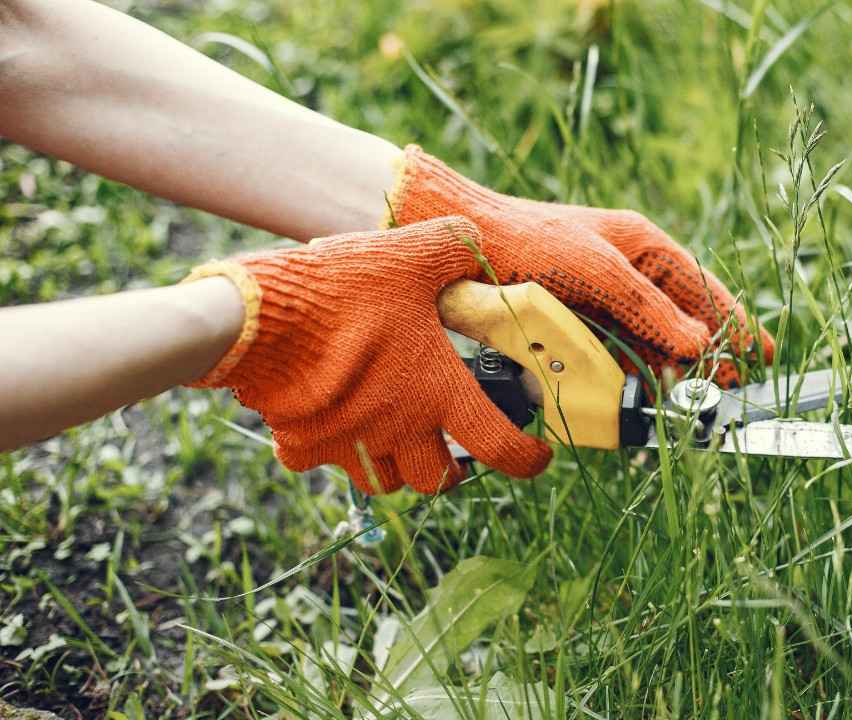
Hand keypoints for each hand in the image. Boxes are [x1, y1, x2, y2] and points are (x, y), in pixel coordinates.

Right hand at [186, 218, 550, 494]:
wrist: (257, 318)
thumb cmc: (343, 290)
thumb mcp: (411, 254)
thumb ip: (453, 248)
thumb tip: (472, 242)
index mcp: (439, 393)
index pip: (500, 448)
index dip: (526, 460)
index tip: (535, 459)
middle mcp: (398, 430)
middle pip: (436, 480)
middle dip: (449, 470)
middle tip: (451, 446)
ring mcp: (348, 444)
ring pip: (383, 482)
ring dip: (394, 466)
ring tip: (393, 435)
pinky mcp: (301, 443)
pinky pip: (318, 461)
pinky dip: (326, 450)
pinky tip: (327, 419)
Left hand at [386, 146, 774, 384]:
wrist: (459, 246)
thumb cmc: (529, 242)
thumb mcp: (595, 270)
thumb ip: (647, 308)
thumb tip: (698, 345)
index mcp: (643, 248)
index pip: (701, 290)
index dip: (733, 323)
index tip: (761, 356)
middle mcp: (627, 274)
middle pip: (681, 321)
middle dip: (707, 355)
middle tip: (730, 390)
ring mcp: (602, 301)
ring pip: (650, 343)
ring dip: (669, 371)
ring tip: (692, 399)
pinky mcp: (574, 324)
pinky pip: (616, 354)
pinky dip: (632, 375)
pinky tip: (642, 394)